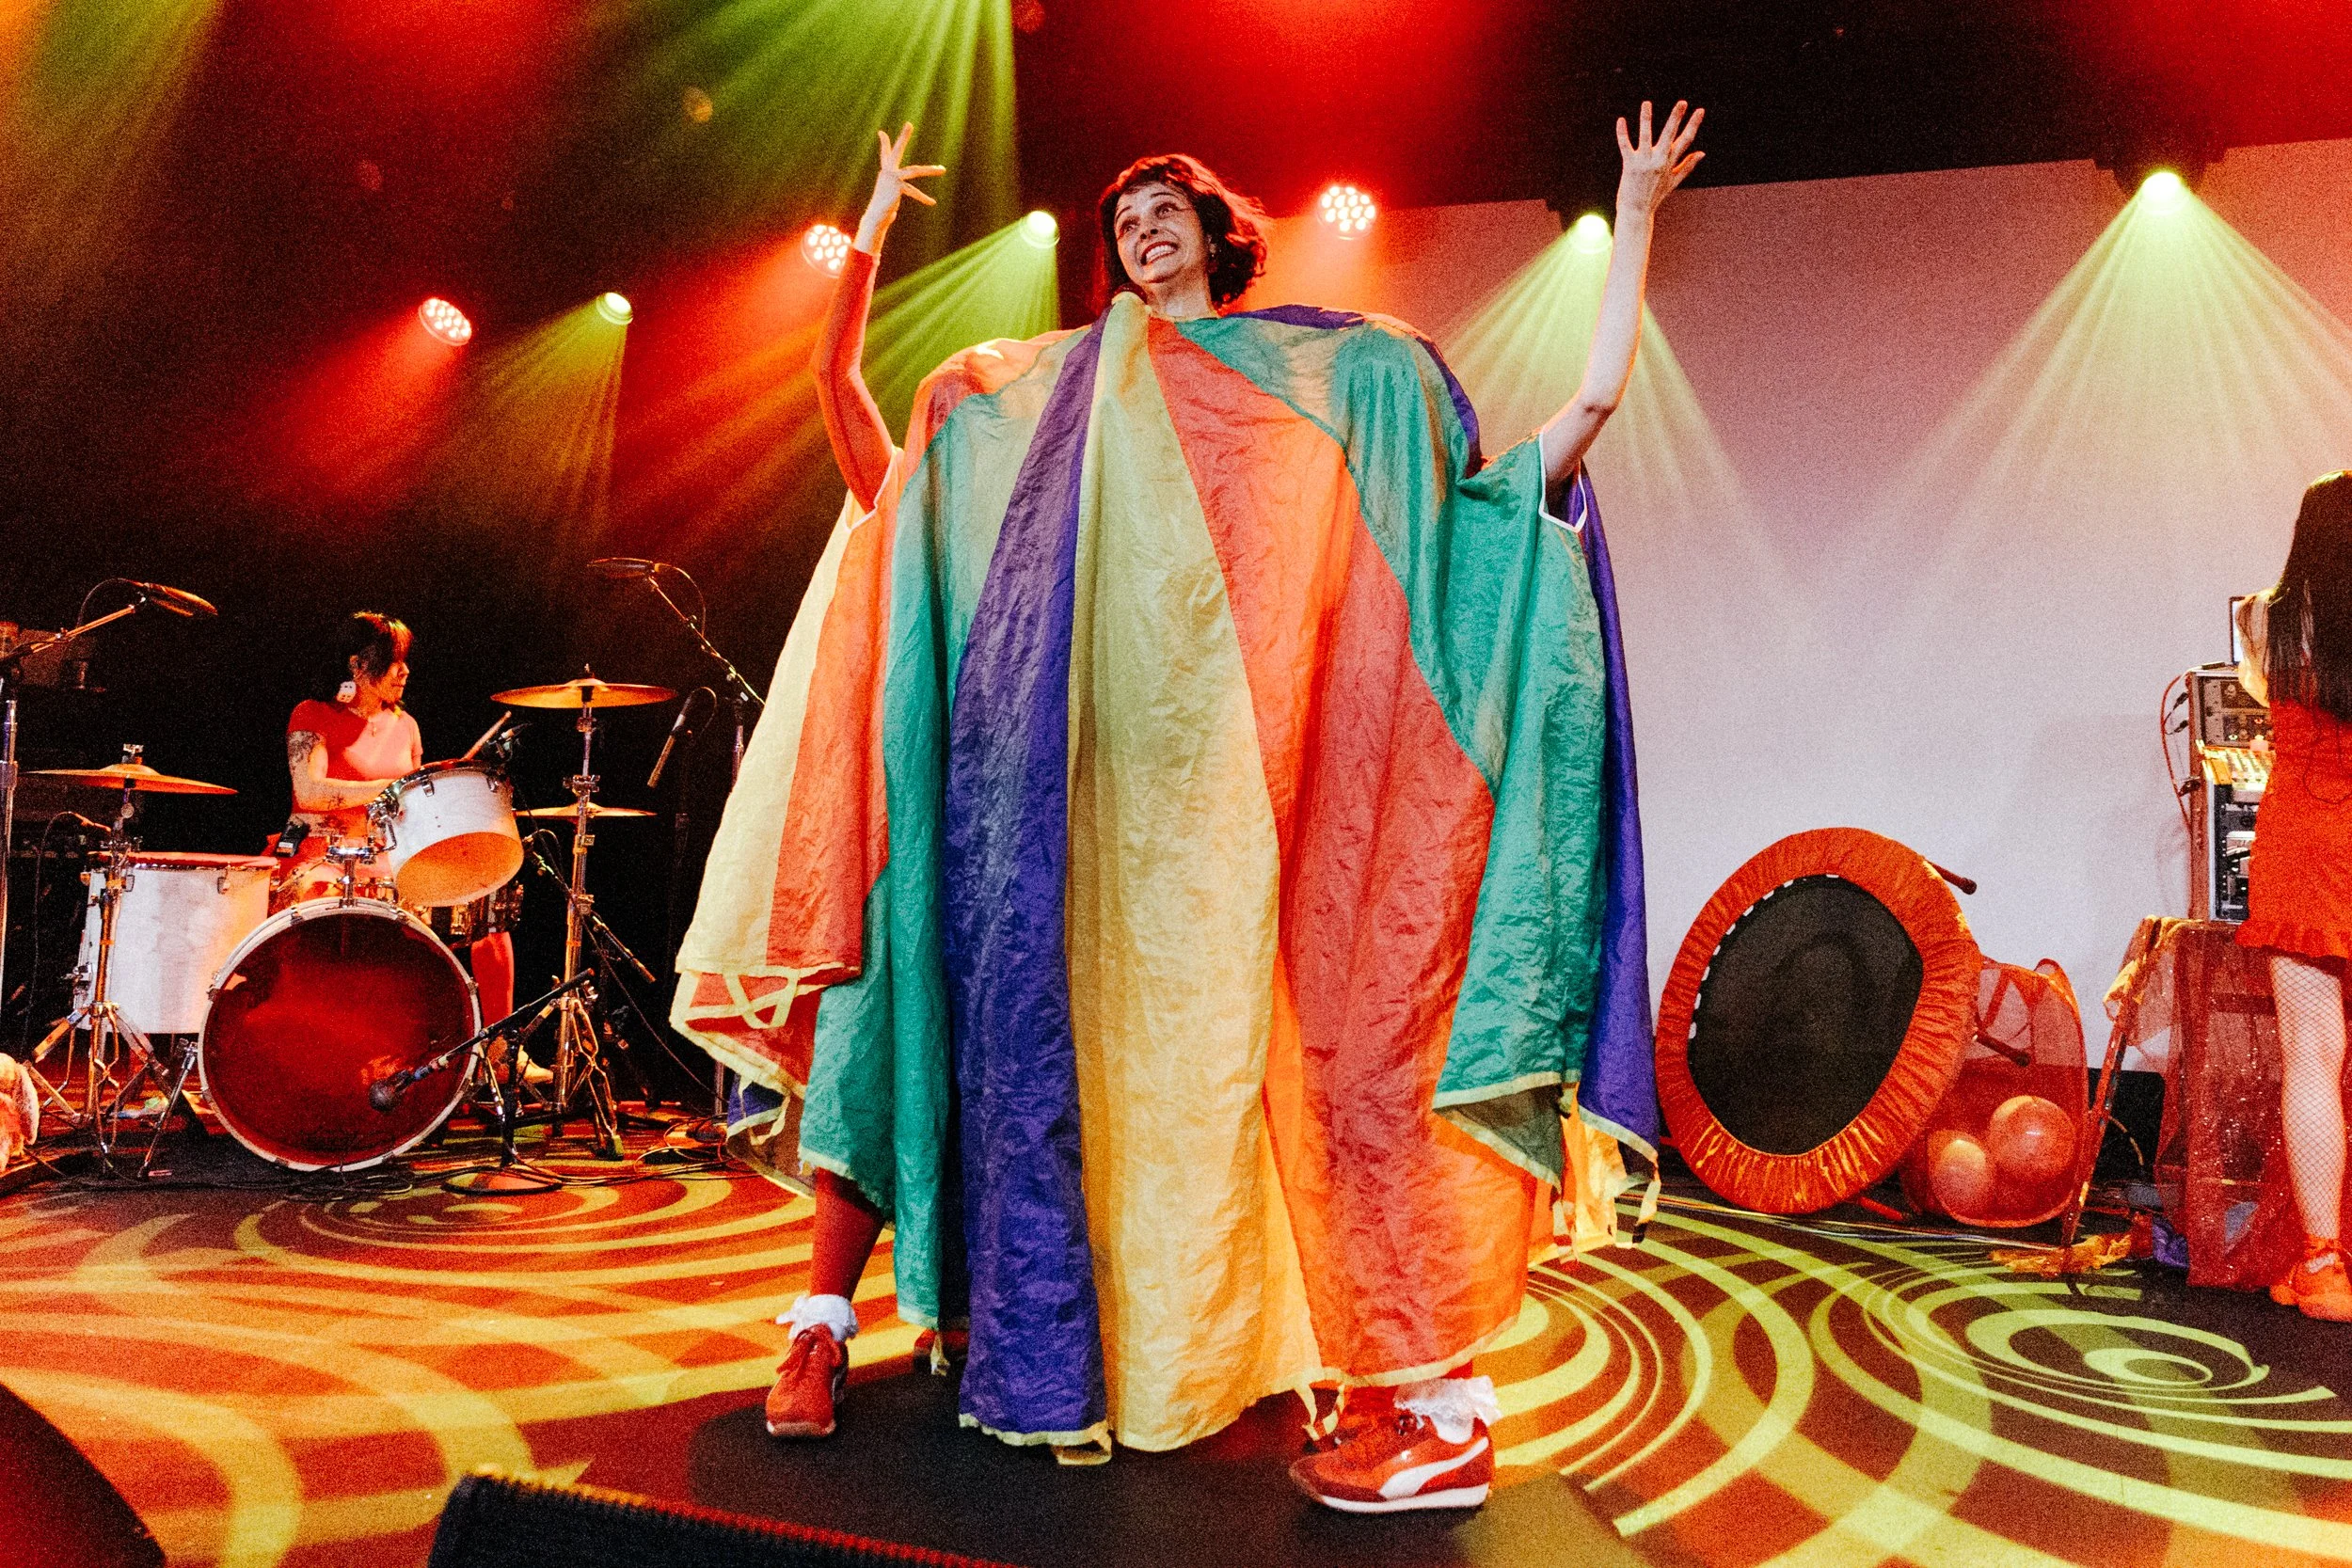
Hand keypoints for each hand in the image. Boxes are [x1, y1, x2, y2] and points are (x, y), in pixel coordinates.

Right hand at [856, 122, 947, 250]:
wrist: (875, 217)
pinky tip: (932, 202)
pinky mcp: (898, 188)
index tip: (881, 132)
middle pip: (896, 151)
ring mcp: (893, 179)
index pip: (885, 155)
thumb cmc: (881, 212)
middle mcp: (887, 172)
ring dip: (930, 170)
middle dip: (903, 137)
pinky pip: (914, 192)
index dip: (884, 143)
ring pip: (915, 171)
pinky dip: (923, 198)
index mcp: (885, 173)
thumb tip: (892, 216)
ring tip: (943, 170)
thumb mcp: (887, 205)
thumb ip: (891, 207)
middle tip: (909, 124)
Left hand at [1615, 100, 1703, 218]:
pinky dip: (1622, 133)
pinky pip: (1625, 146)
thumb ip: (1687, 166)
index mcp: (1670, 163)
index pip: (1685, 140)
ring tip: (1646, 103)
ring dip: (1646, 119)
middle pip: (1670, 135)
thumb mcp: (1674, 181)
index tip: (1700, 110)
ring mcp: (1644, 163)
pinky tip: (1621, 120)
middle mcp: (1659, 161)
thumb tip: (1702, 153)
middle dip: (1676, 118)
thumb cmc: (1654, 196)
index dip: (1693, 125)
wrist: (1636, 212)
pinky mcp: (1629, 165)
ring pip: (1646, 136)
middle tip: (1682, 102)